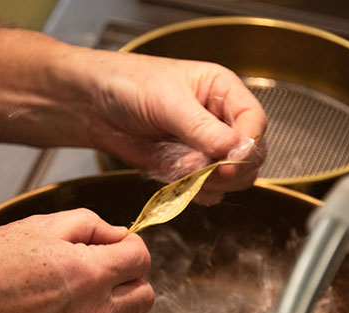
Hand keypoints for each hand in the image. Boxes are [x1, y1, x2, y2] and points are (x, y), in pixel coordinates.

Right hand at [0, 209, 153, 312]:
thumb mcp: (40, 225)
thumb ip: (90, 225)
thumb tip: (119, 235)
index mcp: (89, 273)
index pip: (141, 259)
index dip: (131, 246)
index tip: (117, 246)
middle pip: (144, 297)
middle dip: (130, 277)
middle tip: (104, 269)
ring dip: (115, 308)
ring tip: (83, 295)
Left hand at [79, 51, 267, 203]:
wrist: (94, 106)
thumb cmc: (129, 85)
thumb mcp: (168, 101)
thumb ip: (202, 128)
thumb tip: (234, 150)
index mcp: (223, 92)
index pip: (255, 124)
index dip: (248, 146)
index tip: (229, 162)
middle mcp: (220, 121)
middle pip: (250, 158)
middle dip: (228, 169)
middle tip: (202, 170)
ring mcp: (203, 148)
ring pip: (229, 180)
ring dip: (207, 182)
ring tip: (178, 167)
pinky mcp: (186, 169)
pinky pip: (203, 191)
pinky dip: (190, 192)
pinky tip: (170, 175)